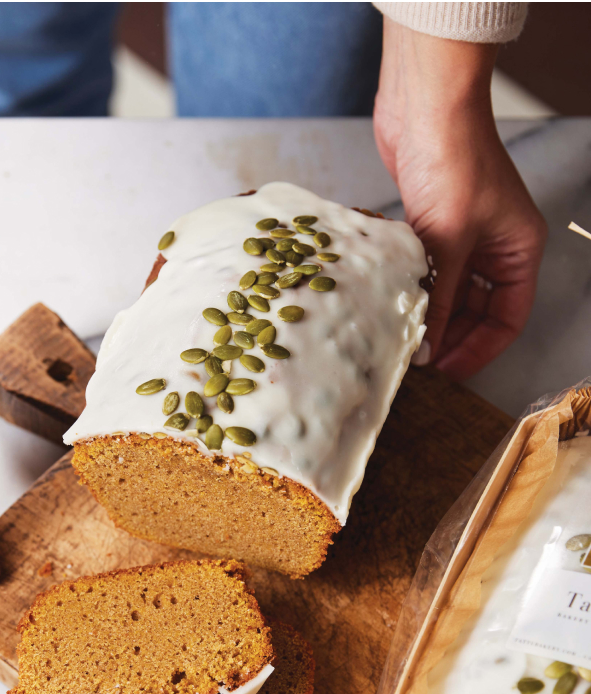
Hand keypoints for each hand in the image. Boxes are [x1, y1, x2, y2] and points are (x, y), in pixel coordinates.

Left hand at [374, 18, 546, 379]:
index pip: (508, 317)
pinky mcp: (432, 225)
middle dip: (451, 336)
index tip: (447, 371)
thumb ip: (439, 298)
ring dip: (430, 315)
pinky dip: (413, 290)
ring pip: (450, 293)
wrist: (427, 105)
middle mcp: (496, 244)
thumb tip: (428, 347)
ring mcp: (464, 235)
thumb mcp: (448, 241)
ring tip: (403, 340)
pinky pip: (427, 272)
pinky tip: (392, 308)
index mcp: (518, 248)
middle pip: (478, 310)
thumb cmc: (453, 159)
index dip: (480, 349)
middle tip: (418, 361)